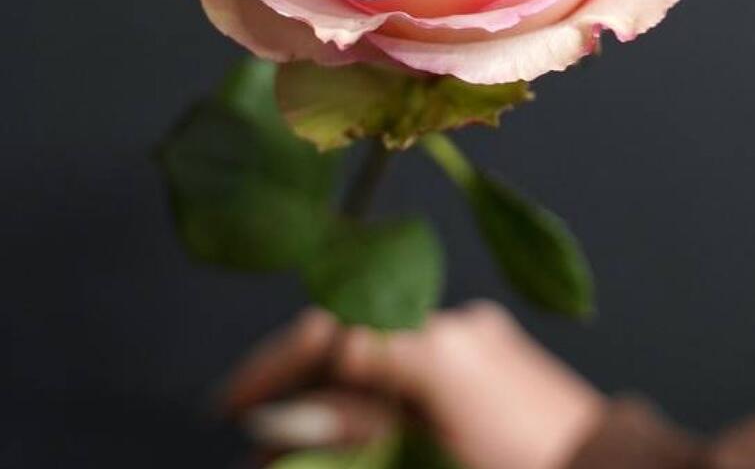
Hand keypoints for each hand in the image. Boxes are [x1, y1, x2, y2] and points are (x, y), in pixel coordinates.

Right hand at [222, 302, 606, 468]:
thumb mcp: (432, 453)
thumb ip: (361, 431)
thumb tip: (293, 424)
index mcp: (436, 352)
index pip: (333, 336)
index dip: (274, 368)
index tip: (230, 407)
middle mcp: (455, 331)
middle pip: (352, 352)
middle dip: (303, 404)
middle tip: (265, 452)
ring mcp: (478, 341)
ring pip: (382, 363)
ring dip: (341, 408)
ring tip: (310, 455)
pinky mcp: (494, 357)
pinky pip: (419, 370)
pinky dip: (383, 402)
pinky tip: (367, 437)